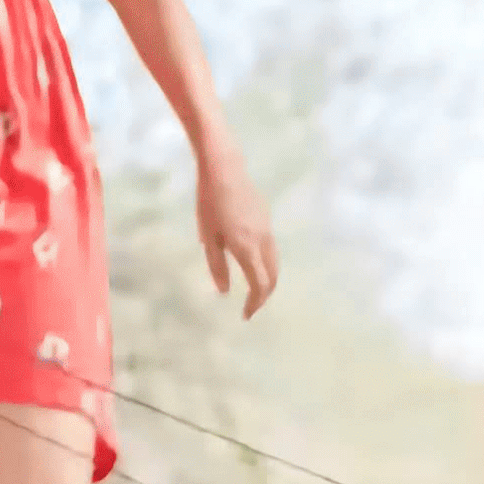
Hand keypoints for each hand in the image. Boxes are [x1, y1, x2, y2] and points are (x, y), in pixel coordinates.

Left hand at [195, 143, 278, 318]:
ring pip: (274, 264)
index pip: (259, 285)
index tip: (245, 315)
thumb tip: (224, 292)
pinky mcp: (266, 221)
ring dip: (267, 281)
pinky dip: (266, 265)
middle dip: (264, 296)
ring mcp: (267, 230)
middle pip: (272, 278)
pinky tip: (252, 264)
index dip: (254, 304)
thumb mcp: (208, 236)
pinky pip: (271, 250)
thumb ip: (217, 265)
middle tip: (251, 307)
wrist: (224, 167)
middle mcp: (262, 242)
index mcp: (247, 248)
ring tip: (253, 289)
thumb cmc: (209, 201)